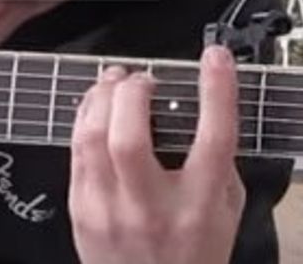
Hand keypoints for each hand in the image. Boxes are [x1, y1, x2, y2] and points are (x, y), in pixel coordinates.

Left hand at [69, 46, 244, 263]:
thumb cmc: (194, 256)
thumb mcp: (227, 212)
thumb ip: (220, 162)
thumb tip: (207, 107)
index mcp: (199, 207)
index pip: (214, 139)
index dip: (217, 91)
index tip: (216, 59)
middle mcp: (152, 209)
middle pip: (131, 137)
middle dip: (133, 92)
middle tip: (142, 77)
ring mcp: (110, 212)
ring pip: (92, 139)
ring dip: (102, 97)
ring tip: (115, 81)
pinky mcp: (81, 211)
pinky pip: (75, 152)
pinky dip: (85, 119)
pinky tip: (96, 108)